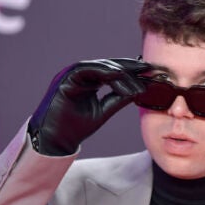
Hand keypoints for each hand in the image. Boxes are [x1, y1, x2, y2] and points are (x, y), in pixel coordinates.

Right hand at [27, 58, 150, 155]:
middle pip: (107, 65)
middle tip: (146, 67)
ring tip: (135, 78)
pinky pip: (86, 69)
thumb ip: (118, 99)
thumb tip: (138, 90)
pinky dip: (103, 72)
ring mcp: (71, 75)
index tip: (148, 71)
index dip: (130, 70)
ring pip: (99, 66)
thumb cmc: (76, 127)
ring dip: (119, 71)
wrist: (56, 139)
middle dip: (128, 66)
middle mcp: (80, 76)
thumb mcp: (103, 111)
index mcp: (88, 82)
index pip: (111, 71)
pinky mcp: (65, 78)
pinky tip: (118, 76)